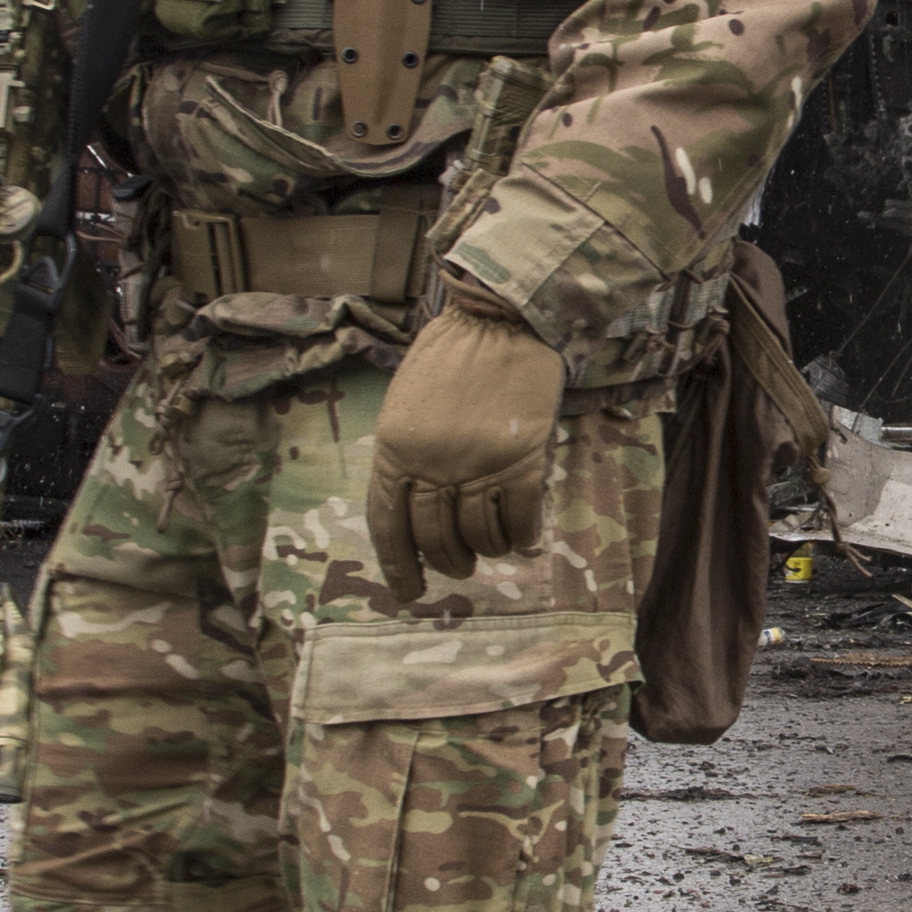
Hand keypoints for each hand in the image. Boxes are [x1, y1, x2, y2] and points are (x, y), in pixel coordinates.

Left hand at [364, 297, 563, 580]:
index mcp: (396, 449)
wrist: (500, 320)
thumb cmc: (449, 356)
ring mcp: (478, 463)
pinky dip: (521, 536)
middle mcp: (433, 463)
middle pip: (435, 536)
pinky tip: (523, 540)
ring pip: (479, 534)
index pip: (388, 523)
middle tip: (459, 569)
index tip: (408, 591)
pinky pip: (520, 517)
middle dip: (447, 561)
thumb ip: (405, 452)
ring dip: (486, 551)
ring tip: (491, 551)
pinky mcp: (522, 459)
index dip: (398, 564)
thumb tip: (415, 504)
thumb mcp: (405, 403)